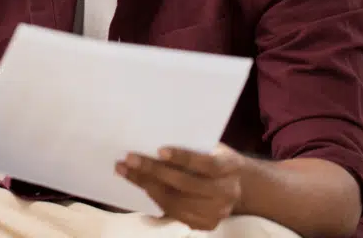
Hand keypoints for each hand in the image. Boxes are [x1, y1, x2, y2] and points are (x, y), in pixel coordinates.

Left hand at [116, 143, 243, 230]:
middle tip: (130, 159)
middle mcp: (227, 192)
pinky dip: (155, 198)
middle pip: (186, 184)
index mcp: (230, 167)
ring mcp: (217, 212)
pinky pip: (174, 213)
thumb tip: (153, 138)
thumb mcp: (210, 147)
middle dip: (154, 171)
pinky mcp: (206, 224)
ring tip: (126, 171)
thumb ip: (191, 146)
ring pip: (176, 201)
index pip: (207, 164)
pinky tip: (140, 185)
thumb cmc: (214, 158)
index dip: (183, 158)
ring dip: (147, 185)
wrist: (236, 183)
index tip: (159, 150)